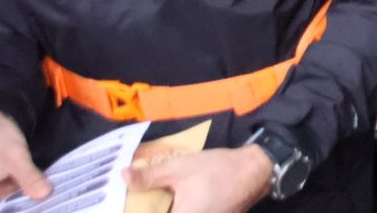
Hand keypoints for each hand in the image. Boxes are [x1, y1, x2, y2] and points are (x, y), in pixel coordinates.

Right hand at [0, 110, 49, 212]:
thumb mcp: (14, 156)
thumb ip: (28, 176)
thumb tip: (44, 194)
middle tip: (45, 212)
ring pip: (5, 212)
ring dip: (22, 211)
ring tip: (47, 210)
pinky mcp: (3, 189)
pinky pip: (13, 202)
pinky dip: (25, 203)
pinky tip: (44, 204)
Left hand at [123, 145, 273, 212]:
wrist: (254, 171)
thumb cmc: (217, 170)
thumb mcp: (180, 168)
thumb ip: (150, 176)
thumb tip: (122, 177)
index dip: (137, 208)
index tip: (124, 203)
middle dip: (151, 206)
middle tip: (138, 195)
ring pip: (173, 212)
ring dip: (163, 206)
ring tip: (153, 196)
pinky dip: (176, 207)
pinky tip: (173, 198)